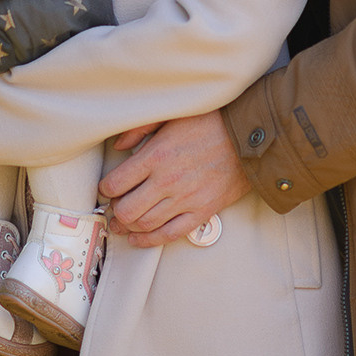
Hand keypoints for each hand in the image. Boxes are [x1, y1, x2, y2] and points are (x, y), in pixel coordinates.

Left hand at [99, 111, 248, 248]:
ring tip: (122, 223)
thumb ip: (140, 128)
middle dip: (114, 212)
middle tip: (113, 208)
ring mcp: (185, 200)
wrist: (249, 137)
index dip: (105, 189)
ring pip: (144, 225)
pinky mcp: (202, 212)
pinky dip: (149, 240)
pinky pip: (169, 235)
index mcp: (156, 156)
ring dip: (127, 228)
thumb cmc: (211, 121)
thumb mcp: (171, 114)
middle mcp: (167, 182)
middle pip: (126, 210)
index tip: (107, 187)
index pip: (115, 184)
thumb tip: (119, 146)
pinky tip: (138, 238)